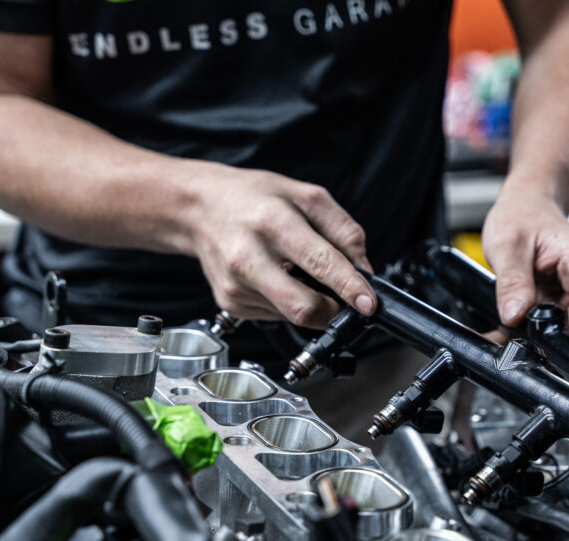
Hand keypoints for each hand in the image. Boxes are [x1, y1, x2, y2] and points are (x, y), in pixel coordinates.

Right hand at [189, 167, 376, 327]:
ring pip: (293, 316)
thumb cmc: (254, 198)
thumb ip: (344, 231)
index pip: (319, 263)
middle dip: (335, 311)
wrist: (199, 207)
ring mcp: (236, 285)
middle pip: (303, 306)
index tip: (369, 303)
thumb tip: (364, 270)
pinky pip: (277, 316)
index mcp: (272, 223)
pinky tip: (279, 278)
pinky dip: (289, 303)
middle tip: (348, 300)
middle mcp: (249, 257)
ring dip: (312, 304)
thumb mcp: (306, 196)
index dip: (349, 287)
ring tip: (301, 273)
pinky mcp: (231, 303)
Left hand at [482, 191, 568, 344]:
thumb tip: (515, 315)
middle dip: (555, 340)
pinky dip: (537, 328)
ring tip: (513, 328)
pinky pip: (559, 321)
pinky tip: (516, 325)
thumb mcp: (507, 244)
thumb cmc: (522, 215)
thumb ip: (512, 282)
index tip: (568, 359)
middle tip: (521, 343)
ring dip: (543, 335)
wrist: (526, 206)